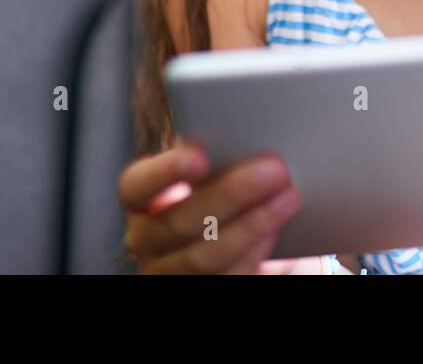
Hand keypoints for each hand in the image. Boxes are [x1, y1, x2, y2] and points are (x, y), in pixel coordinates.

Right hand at [118, 140, 302, 273]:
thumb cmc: (224, 198)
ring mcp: (169, 270)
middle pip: (177, 222)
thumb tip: (247, 135)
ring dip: (250, 225)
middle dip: (230, 194)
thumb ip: (218, 157)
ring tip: (286, 198)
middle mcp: (147, 239)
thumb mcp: (213, 174)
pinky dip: (251, 253)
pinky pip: (225, 276)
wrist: (240, 242)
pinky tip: (273, 231)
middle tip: (273, 169)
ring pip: (202, 256)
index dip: (164, 171)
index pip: (136, 185)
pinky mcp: (200, 286)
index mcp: (142, 201)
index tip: (200, 156)